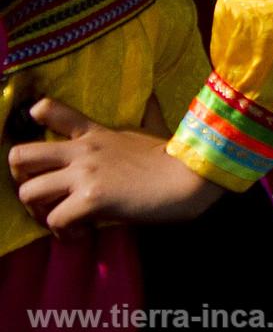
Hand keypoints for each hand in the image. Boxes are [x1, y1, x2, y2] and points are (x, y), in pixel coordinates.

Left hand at [7, 98, 223, 232]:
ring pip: (29, 193)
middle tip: (43, 197)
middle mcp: (83, 150)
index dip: (35, 124)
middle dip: (22, 180)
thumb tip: (152, 97)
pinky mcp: (91, 199)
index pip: (51, 111)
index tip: (44, 149)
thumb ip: (144, 117)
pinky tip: (83, 235)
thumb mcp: (153, 129)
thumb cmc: (177, 157)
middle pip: (20, 156)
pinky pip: (55, 221)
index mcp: (96, 133)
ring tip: (61, 221)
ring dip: (40, 213)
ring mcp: (85, 174)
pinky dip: (64, 234)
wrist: (194, 175)